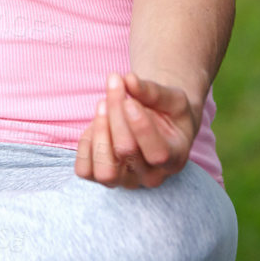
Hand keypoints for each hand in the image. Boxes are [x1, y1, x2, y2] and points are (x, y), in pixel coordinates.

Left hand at [74, 71, 197, 188]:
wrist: (160, 126)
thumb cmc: (169, 112)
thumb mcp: (172, 98)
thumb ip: (154, 91)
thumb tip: (129, 80)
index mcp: (174, 159)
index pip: (157, 154)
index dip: (140, 126)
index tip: (130, 100)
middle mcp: (150, 177)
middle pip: (126, 151)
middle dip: (116, 112)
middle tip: (115, 83)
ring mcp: (125, 181)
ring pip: (105, 170)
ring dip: (99, 132)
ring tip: (103, 104)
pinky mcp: (102, 177)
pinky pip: (84, 170)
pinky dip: (85, 144)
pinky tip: (97, 122)